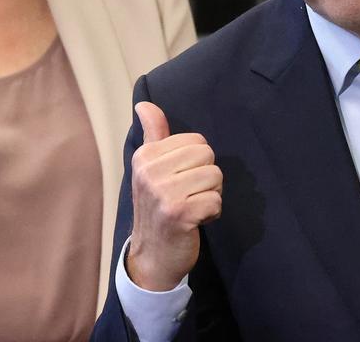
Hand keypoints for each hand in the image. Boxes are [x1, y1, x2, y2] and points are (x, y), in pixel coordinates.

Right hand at [125, 101, 222, 291]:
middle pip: (208, 155)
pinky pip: (216, 200)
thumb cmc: (156, 208)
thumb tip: (144, 103)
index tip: (180, 181)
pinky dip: (212, 212)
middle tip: (189, 195)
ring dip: (211, 195)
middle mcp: (150, 172)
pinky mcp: (180, 214)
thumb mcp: (150, 169)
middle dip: (207, 177)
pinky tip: (196, 221)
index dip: (197, 162)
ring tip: (192, 208)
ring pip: (215, 176)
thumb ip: (153, 134)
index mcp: (144, 156)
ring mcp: (164, 193)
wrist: (152, 257)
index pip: (196, 140)